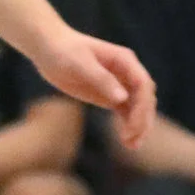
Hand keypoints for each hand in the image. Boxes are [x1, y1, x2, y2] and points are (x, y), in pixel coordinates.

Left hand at [35, 31, 156, 147]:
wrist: (48, 48)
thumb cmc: (64, 51)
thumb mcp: (80, 63)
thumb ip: (102, 79)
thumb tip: (122, 98)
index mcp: (124, 61)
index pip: (143, 85)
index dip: (143, 105)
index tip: (134, 125)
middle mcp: (127, 72)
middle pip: (145, 98)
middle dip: (142, 119)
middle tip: (132, 140)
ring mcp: (119, 84)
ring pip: (138, 107)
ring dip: (139, 126)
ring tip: (132, 146)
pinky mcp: (109, 95)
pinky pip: (125, 112)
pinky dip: (128, 125)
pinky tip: (126, 141)